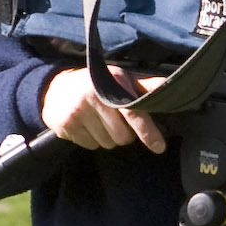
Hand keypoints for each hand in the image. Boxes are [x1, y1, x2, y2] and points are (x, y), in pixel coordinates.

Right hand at [40, 65, 170, 152]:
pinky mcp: (65, 126)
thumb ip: (145, 86)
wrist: (56, 86)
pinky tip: (88, 125)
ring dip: (109, 138)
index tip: (159, 147)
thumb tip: (169, 85)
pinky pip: (91, 146)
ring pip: (107, 144)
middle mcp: (92, 97)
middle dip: (125, 134)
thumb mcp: (121, 79)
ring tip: (101, 122)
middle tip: (117, 121)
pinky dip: (93, 140)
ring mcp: (77, 112)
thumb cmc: (98, 84)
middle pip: (122, 136)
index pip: (133, 113)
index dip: (148, 132)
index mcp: (111, 84)